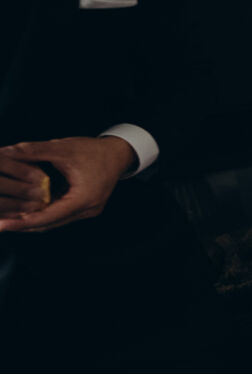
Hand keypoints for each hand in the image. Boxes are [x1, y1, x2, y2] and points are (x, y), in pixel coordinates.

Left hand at [0, 137, 136, 232]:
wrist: (119, 153)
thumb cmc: (94, 151)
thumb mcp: (63, 148)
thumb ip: (34, 150)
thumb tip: (6, 151)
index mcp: (84, 199)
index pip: (48, 217)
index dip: (23, 222)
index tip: (2, 225)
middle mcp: (87, 210)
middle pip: (49, 224)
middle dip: (22, 225)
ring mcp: (87, 211)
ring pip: (53, 223)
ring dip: (30, 222)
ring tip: (6, 220)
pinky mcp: (85, 208)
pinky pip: (59, 217)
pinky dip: (41, 215)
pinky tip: (24, 212)